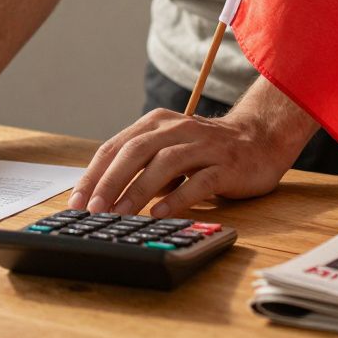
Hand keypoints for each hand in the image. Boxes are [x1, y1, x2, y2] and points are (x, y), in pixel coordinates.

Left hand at [68, 79, 315, 216]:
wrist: (260, 140)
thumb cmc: (205, 152)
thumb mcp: (167, 153)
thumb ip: (139, 168)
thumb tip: (103, 197)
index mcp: (156, 124)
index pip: (116, 146)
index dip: (94, 174)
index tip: (77, 201)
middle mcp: (177, 129)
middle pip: (135, 151)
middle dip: (110, 181)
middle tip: (93, 208)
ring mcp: (203, 145)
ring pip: (164, 164)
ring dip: (138, 190)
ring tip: (120, 213)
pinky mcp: (226, 164)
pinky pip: (199, 180)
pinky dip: (178, 197)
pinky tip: (161, 213)